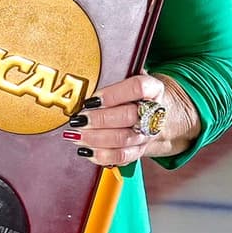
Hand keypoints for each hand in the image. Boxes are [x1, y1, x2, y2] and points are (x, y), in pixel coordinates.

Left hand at [66, 73, 194, 170]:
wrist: (155, 115)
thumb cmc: (134, 94)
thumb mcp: (131, 78)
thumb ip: (116, 76)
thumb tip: (89, 77)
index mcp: (154, 89)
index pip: (138, 87)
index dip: (113, 94)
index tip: (92, 99)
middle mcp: (154, 112)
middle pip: (129, 116)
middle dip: (100, 119)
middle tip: (80, 119)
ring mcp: (147, 134)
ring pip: (123, 139)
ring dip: (96, 138)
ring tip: (77, 134)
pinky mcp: (139, 151)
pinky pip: (121, 157)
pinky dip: (101, 155)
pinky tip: (86, 149)